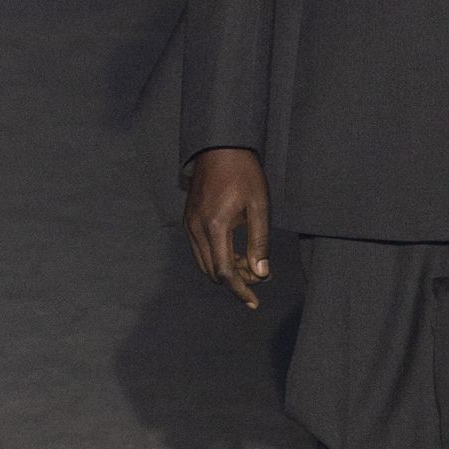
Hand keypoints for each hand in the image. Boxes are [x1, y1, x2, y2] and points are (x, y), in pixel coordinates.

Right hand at [184, 147, 270, 308]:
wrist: (220, 146)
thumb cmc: (244, 173)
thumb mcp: (259, 206)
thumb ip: (259, 242)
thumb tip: (260, 273)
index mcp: (215, 226)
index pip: (224, 272)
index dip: (239, 290)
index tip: (253, 301)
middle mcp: (196, 229)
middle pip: (212, 272)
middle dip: (235, 280)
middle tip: (258, 275)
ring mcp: (189, 224)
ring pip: (204, 263)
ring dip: (225, 270)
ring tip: (248, 263)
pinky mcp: (188, 219)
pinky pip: (199, 250)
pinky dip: (215, 257)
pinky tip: (233, 251)